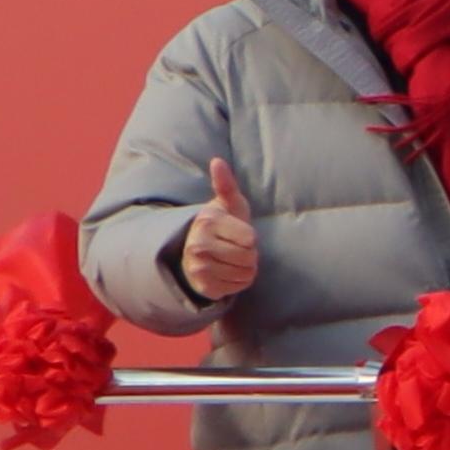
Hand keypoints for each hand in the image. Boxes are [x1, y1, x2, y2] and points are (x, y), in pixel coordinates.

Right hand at [178, 155, 260, 306]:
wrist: (199, 250)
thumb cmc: (224, 223)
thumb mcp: (229, 203)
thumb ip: (226, 184)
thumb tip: (217, 161)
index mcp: (207, 222)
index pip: (251, 239)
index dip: (251, 237)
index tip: (237, 232)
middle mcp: (198, 245)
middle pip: (249, 258)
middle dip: (250, 254)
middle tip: (235, 246)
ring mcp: (197, 267)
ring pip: (245, 273)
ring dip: (245, 268)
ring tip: (230, 258)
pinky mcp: (202, 286)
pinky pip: (237, 287)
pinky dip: (237, 281)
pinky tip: (225, 271)